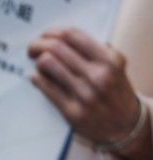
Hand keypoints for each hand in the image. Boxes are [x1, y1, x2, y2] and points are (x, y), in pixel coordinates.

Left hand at [28, 27, 148, 159]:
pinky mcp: (73, 112)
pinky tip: (39, 78)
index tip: (45, 35)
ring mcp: (86, 95)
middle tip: (33, 49)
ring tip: (41, 66)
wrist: (126, 128)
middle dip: (38, 44)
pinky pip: (43, 84)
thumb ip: (92, 49)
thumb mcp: (114, 66)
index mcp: (110, 61)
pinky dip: (37, 77)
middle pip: (55, 47)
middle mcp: (100, 76)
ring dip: (38, 62)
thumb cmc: (115, 91)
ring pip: (47, 63)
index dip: (52, 32)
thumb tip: (59, 35)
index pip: (71, 35)